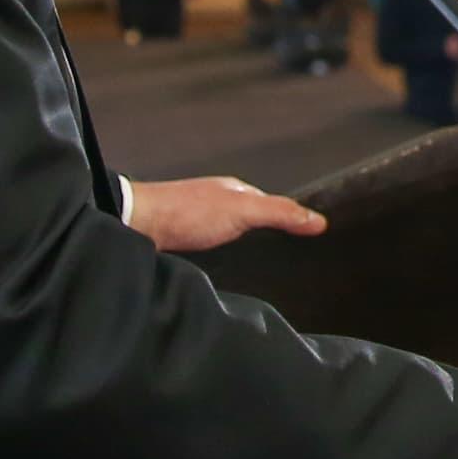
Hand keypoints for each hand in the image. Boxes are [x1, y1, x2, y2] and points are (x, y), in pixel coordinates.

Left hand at [123, 176, 326, 253]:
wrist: (138, 224)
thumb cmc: (187, 213)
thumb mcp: (242, 211)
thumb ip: (278, 214)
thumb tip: (319, 220)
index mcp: (236, 191)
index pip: (273, 204)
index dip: (292, 219)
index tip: (312, 237)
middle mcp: (219, 202)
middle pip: (254, 218)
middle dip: (270, 234)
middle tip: (292, 257)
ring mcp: (200, 219)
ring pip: (233, 233)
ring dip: (246, 246)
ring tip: (264, 267)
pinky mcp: (184, 238)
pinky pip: (215, 246)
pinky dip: (226, 254)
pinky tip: (227, 267)